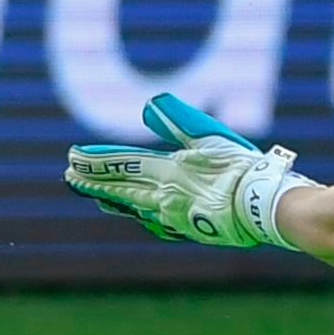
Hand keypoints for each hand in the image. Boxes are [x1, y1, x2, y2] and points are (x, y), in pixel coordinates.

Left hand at [65, 94, 313, 250]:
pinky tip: (137, 214)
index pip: (122, 164)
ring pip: (133, 207)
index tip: (71, 157)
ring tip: (95, 196)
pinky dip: (139, 214)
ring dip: (111, 199)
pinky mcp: (187, 229)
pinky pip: (154, 221)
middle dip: (93, 182)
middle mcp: (163, 196)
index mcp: (169, 171)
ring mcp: (173, 217)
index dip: (95, 162)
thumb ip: (179, 121)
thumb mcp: (212, 138)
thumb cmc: (242, 169)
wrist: (263, 207)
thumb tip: (150, 105)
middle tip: (69, 178)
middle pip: (120, 188)